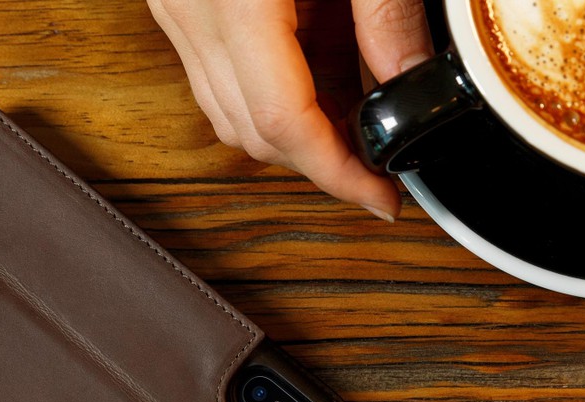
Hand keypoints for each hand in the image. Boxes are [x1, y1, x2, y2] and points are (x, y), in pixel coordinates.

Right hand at [148, 0, 432, 220]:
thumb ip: (385, 12)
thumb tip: (411, 82)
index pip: (283, 122)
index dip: (337, 173)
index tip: (381, 199)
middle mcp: (191, 10)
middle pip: (252, 132)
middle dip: (319, 162)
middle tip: (379, 162)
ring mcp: (174, 8)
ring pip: (226, 116)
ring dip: (289, 136)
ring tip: (352, 123)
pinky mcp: (173, 2)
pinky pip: (211, 79)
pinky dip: (261, 99)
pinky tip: (309, 79)